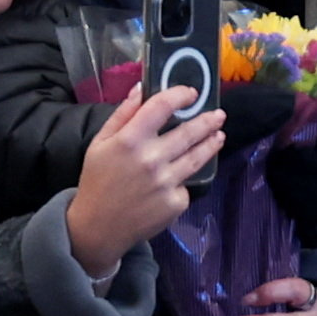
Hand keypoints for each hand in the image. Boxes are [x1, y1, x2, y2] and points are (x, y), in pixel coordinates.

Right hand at [64, 81, 224, 266]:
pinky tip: (180, 176)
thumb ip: (122, 114)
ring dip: (211, 143)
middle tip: (219, 114)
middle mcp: (151, 159)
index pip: (161, 107)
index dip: (179, 95)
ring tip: (219, 135)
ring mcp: (166, 182)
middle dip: (207, 120)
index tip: (190, 93)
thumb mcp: (100, 143)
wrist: (98, 227)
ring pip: (197, 157)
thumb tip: (142, 88)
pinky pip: (186, 184)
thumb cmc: (98, 180)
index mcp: (129, 140)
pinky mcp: (175, 203)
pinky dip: (184, 178)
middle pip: (189, 132)